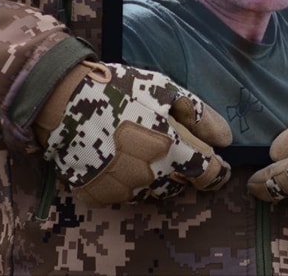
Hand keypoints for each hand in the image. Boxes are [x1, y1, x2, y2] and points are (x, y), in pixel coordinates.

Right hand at [35, 60, 232, 204]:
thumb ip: (200, 116)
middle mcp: (152, 178)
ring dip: (159, 178)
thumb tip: (226, 140)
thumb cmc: (119, 90)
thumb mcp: (166, 90)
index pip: (209, 175)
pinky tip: (119, 159)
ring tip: (145, 151)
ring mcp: (124, 191)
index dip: (218, 172)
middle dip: (185, 171)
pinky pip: (126, 195)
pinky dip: (129, 182)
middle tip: (174, 148)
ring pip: (155, 193)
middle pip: (182, 185)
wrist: (61, 103)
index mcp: (173, 151)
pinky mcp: (100, 196)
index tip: (218, 165)